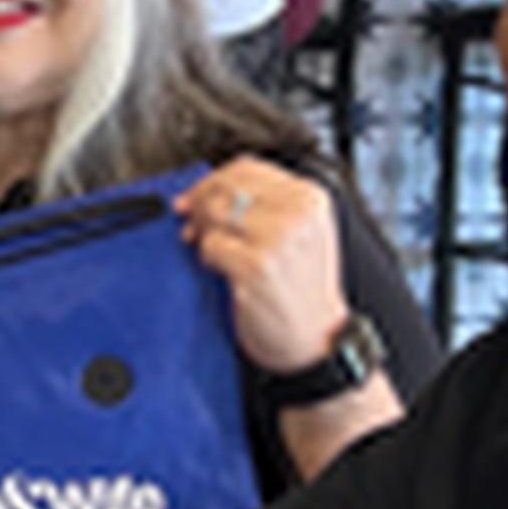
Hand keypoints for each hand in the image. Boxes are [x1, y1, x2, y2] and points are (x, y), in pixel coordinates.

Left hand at [178, 163, 348, 377]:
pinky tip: (225, 271)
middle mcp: (298, 214)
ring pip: (214, 213)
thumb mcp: (299, 234)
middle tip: (191, 223)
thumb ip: (264, 204)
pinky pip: (211, 247)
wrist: (316, 340)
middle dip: (200, 204)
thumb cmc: (302, 290)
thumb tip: (207, 191)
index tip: (193, 195)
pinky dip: (209, 259)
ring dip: (204, 233)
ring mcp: (278, 240)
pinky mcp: (257, 267)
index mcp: (310, 198)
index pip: (247, 167)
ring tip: (216, 251)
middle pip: (225, 187)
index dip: (211, 180)